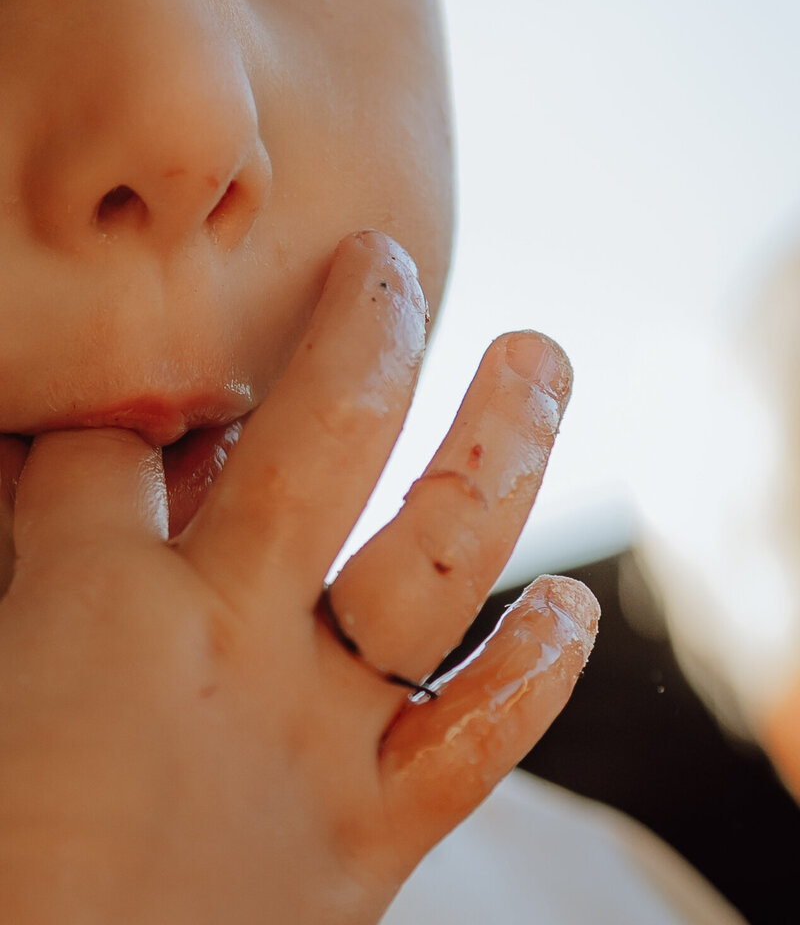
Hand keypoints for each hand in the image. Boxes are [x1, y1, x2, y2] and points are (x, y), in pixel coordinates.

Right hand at [0, 231, 597, 923]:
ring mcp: (312, 732)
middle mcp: (226, 641)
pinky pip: (479, 739)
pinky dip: (535, 673)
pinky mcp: (368, 833)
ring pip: (436, 555)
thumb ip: (20, 566)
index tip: (135, 428)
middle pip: (318, 439)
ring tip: (540, 352)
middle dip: (358, 335)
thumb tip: (47, 478)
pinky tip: (571, 610)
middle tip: (388, 266)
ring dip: (500, 444)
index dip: (117, 421)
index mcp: (90, 604)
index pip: (112, 451)